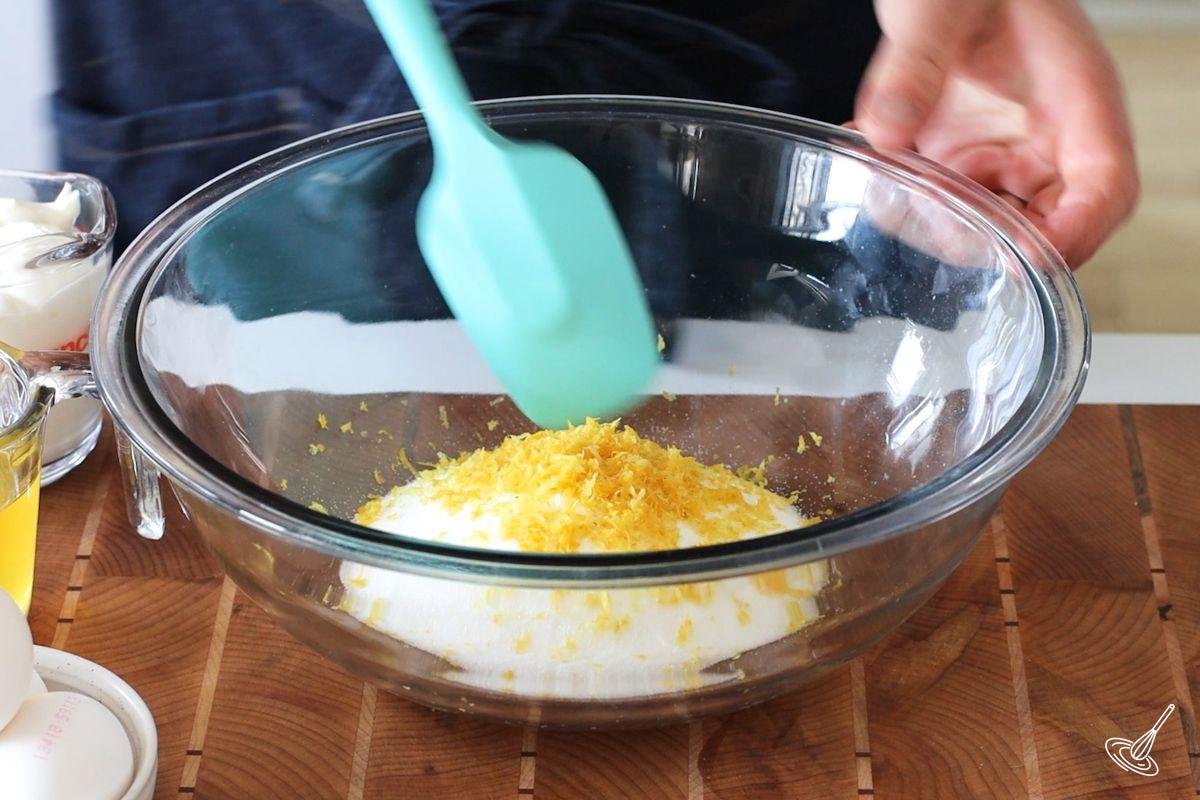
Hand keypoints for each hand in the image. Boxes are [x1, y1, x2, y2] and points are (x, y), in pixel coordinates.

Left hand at [855, 0, 1138, 266]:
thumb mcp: (940, 6)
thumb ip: (915, 65)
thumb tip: (887, 132)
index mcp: (1073, 98)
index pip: (1104, 188)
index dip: (1073, 234)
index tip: (1019, 255)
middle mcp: (1044, 136)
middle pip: (1041, 227)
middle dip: (981, 237)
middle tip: (922, 208)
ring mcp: (1000, 150)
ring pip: (984, 226)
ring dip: (931, 219)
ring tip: (887, 175)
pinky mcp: (959, 154)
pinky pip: (939, 203)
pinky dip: (904, 199)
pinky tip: (875, 162)